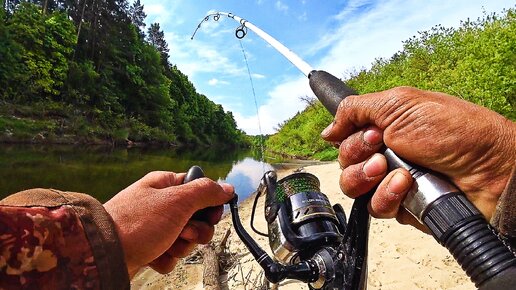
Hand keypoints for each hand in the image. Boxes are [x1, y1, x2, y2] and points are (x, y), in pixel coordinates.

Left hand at [104, 171, 233, 276]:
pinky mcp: (149, 247)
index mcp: (166, 185)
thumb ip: (205, 192)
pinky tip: (153, 255)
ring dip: (181, 246)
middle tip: (184, 232)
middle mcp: (161, 204)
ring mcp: (154, 227)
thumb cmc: (136, 223)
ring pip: (186, 239)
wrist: (104, 254)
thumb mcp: (177, 201)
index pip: (200, 190)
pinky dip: (166, 258)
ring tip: (165, 245)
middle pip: (197, 218)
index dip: (210, 204)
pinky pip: (171, 255)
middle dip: (196, 231)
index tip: (211, 215)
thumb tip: (227, 187)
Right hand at [321, 86, 514, 229]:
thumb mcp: (400, 104)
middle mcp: (384, 153)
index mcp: (383, 126)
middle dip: (359, 155)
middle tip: (383, 147)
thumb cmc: (454, 130)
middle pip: (344, 162)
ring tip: (397, 171)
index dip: (349, 136)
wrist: (491, 169)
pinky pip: (375, 207)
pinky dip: (387, 196)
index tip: (370, 132)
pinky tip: (405, 186)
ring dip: (369, 177)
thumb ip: (356, 110)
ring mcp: (391, 180)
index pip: (344, 135)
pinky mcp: (401, 204)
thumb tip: (328, 130)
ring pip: (353, 186)